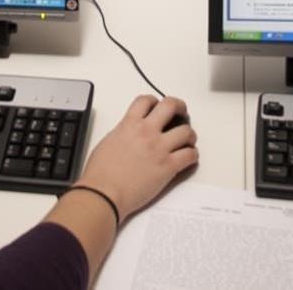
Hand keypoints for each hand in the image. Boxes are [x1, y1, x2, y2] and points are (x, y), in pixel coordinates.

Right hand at [74, 95, 197, 221]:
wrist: (104, 192)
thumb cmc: (100, 173)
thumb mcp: (107, 142)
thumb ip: (123, 133)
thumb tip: (130, 135)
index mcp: (129, 124)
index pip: (146, 100)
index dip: (154, 101)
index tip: (157, 106)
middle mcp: (146, 132)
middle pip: (170, 106)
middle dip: (179, 107)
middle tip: (181, 114)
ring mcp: (159, 148)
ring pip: (186, 131)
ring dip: (189, 135)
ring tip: (187, 140)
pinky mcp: (168, 167)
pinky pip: (190, 155)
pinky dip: (192, 155)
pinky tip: (187, 158)